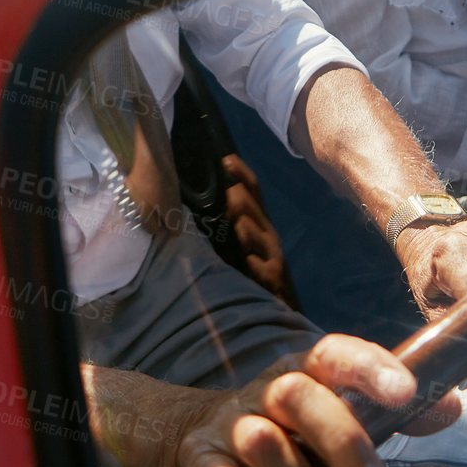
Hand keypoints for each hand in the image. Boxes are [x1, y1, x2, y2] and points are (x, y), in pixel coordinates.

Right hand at [170, 334, 461, 466]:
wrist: (206, 438)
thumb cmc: (295, 431)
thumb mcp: (338, 413)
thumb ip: (387, 413)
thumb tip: (449, 405)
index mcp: (307, 373)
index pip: (335, 354)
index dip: (369, 367)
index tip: (405, 392)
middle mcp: (268, 392)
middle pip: (299, 393)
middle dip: (340, 437)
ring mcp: (232, 427)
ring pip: (260, 438)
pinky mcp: (201, 459)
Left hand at [220, 154, 299, 308]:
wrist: (275, 307)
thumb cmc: (247, 270)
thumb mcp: (231, 243)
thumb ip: (219, 223)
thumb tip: (191, 202)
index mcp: (255, 222)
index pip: (251, 191)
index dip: (241, 174)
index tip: (226, 159)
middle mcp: (266, 234)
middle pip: (255, 209)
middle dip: (242, 199)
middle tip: (228, 190)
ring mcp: (273, 256)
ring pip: (262, 235)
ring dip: (249, 229)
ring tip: (238, 223)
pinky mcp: (275, 279)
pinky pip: (267, 269)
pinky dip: (257, 265)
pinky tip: (250, 261)